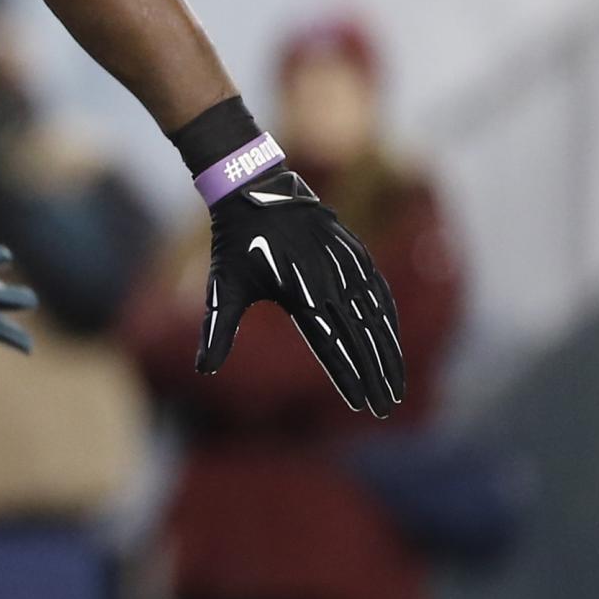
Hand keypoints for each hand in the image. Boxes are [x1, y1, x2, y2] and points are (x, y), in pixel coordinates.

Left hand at [198, 170, 405, 418]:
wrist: (254, 189)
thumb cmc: (235, 245)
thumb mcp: (223, 288)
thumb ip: (217, 331)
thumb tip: (202, 370)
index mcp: (298, 293)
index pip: (331, 346)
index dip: (348, 377)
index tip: (362, 405)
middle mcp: (328, 280)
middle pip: (361, 338)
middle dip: (376, 376)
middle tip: (386, 409)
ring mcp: (346, 265)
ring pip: (376, 317)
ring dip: (389, 352)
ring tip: (396, 386)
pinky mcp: (355, 252)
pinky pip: (379, 291)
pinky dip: (389, 318)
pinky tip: (392, 339)